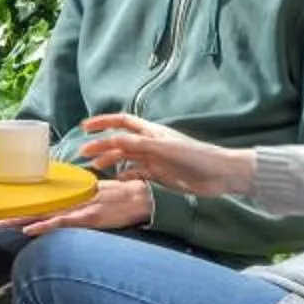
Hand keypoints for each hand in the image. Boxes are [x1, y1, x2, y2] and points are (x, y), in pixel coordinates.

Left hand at [17, 177, 156, 236]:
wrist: (141, 197)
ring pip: (43, 215)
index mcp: (69, 196)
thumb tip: (59, 208)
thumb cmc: (118, 196)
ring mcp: (78, 209)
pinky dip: (46, 226)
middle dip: (11, 213)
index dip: (17, 205)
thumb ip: (75, 201)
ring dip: (20, 220)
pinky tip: (30, 230)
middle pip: (34, 207)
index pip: (38, 200)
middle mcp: (69, 201)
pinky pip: (63, 223)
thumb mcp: (92, 195)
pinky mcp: (89, 218)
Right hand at [75, 113, 252, 197]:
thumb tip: (111, 140)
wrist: (220, 175)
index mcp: (151, 132)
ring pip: (126, 159)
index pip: (121, 122)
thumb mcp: (163, 149)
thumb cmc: (195, 156)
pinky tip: (117, 181)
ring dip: (111, 161)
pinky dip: (125, 176)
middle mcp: (151, 144)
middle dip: (101, 146)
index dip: (102, 122)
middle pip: (120, 142)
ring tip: (96, 168)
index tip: (84, 128)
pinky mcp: (161, 175)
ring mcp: (155, 160)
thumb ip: (137, 145)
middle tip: (83, 155)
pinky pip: (138, 174)